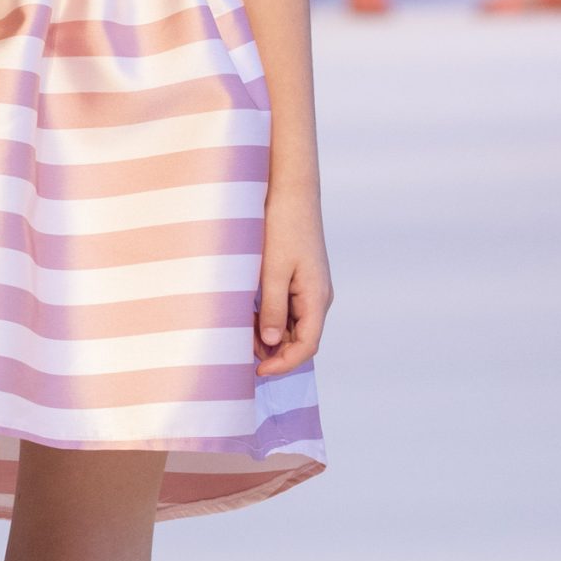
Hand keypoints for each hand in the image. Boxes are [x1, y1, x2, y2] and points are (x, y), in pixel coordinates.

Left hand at [254, 188, 331, 374]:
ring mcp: (311, 288)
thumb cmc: (282, 226)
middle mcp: (318, 297)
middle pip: (300, 339)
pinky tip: (249, 313)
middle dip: (274, 352)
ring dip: (270, 335)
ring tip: (242, 331)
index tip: (257, 371)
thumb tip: (271, 344)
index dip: (283, 364)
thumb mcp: (272, 270)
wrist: (292, 190)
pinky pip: (289, 308)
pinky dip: (270, 316)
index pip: (306, 347)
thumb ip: (273, 309)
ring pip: (293, 325)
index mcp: (317, 298)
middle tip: (242, 350)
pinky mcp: (301, 279)